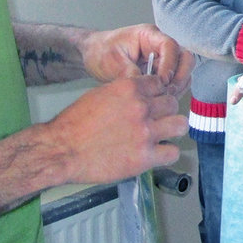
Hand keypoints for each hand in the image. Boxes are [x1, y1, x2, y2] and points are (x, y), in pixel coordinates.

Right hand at [34, 75, 187, 183]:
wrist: (62, 150)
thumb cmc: (75, 124)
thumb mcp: (100, 94)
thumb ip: (124, 93)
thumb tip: (140, 95)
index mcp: (129, 88)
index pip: (160, 84)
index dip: (157, 94)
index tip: (154, 102)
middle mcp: (141, 107)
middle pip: (172, 103)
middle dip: (165, 111)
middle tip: (157, 120)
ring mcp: (146, 132)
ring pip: (180, 125)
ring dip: (172, 130)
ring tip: (162, 136)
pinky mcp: (145, 157)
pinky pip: (173, 153)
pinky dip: (167, 154)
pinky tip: (157, 154)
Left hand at [80, 24, 193, 92]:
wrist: (92, 55)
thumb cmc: (100, 51)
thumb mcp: (113, 61)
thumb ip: (130, 73)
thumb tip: (146, 88)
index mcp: (149, 35)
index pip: (170, 46)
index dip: (170, 65)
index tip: (162, 82)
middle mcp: (159, 45)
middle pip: (185, 57)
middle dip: (180, 76)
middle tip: (168, 93)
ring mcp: (162, 59)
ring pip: (183, 71)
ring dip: (178, 86)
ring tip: (163, 99)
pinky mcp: (160, 71)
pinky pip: (174, 81)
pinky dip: (172, 91)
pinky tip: (160, 100)